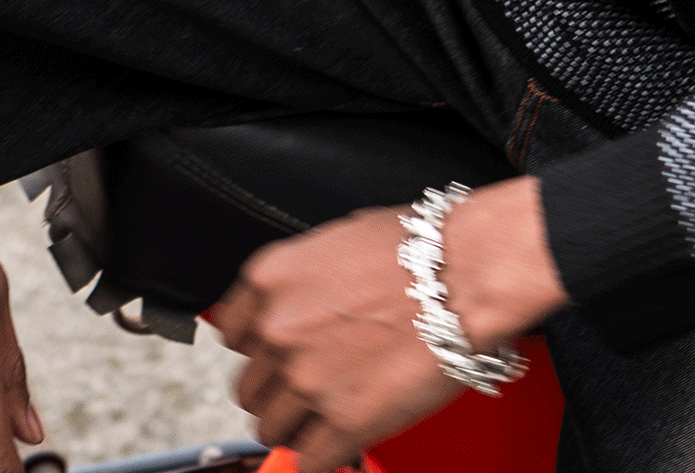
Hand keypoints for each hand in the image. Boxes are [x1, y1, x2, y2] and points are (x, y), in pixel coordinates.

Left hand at [208, 178, 565, 472]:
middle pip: (248, 386)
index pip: (231, 333)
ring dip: (294, 425)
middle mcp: (277, 329)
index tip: (274, 356)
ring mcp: (306, 379)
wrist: (462, 276)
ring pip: (269, 427)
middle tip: (306, 387)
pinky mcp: (342, 422)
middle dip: (276, 390)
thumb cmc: (414, 250)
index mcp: (269, 279)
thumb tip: (293, 308)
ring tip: (322, 416)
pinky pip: (306, 459)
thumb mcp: (333, 243)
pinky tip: (336, 441)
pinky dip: (319, 455)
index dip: (258, 347)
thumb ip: (299, 283)